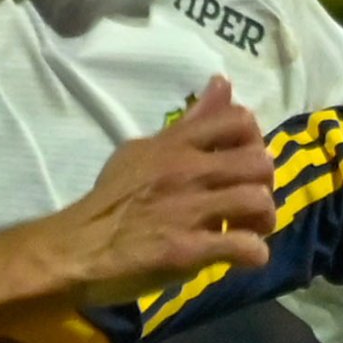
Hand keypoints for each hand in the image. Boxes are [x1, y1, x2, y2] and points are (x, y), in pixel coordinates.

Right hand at [50, 75, 276, 300]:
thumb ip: (187, 124)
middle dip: (265, 185)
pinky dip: (253, 255)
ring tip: (247, 230)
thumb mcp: (143, 151)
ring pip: (258, 201)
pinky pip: (245, 247)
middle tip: (249, 202)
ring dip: (263, 221)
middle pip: (259, 163)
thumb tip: (222, 84)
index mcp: (175, 145)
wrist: (77, 249)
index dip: (254, 142)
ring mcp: (188, 210)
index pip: (238, 120)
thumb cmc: (111, 202)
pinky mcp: (187, 250)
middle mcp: (186, 171)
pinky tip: (241, 258)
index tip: (241, 163)